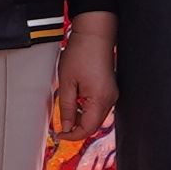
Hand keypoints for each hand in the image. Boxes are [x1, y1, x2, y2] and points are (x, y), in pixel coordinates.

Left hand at [49, 9, 116, 139]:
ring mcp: (112, 94)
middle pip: (93, 125)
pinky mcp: (109, 89)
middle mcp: (110, 100)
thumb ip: (67, 108)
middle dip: (76, 129)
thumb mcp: (67, 83)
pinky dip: (86, 110)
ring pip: (96, 117)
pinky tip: (75, 103)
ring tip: (65, 112)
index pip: (87, 129)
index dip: (72, 135)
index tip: (59, 135)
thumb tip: (66, 127)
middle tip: (59, 127)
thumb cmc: (80, 54)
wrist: (94, 34)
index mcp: (100, 100)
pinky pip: (98, 107)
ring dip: (81, 119)